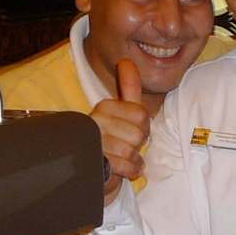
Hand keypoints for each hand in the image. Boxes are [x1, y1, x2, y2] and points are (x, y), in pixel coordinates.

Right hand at [92, 60, 148, 200]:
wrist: (95, 173)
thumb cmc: (113, 143)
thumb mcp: (123, 114)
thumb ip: (129, 89)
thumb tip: (127, 60)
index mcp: (104, 107)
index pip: (141, 114)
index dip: (143, 128)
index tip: (131, 132)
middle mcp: (94, 121)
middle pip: (138, 133)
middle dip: (137, 145)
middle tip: (125, 147)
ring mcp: (92, 142)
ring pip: (131, 150)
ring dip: (133, 160)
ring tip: (122, 159)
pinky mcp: (93, 162)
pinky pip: (125, 165)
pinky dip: (130, 171)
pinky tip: (122, 170)